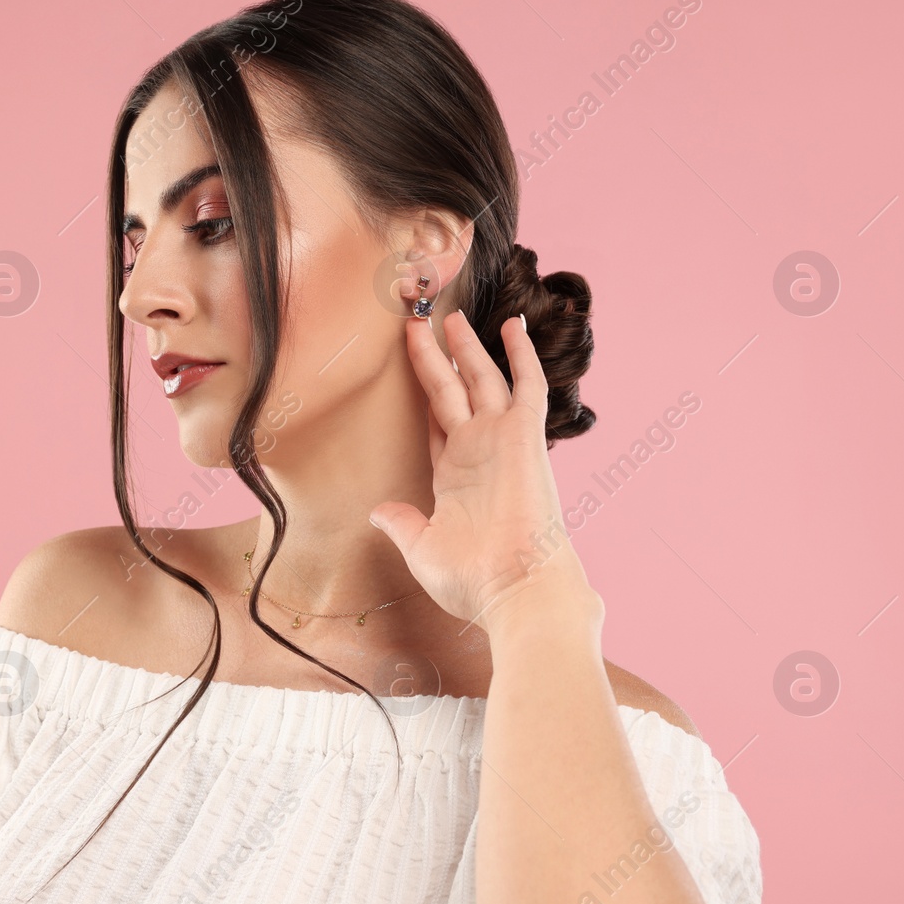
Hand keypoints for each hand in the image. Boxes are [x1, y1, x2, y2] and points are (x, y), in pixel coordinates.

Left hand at [369, 310, 593, 631]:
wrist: (517, 590)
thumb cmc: (474, 581)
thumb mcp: (422, 549)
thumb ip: (402, 524)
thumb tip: (378, 512)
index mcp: (454, 477)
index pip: (436, 421)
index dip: (423, 391)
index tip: (411, 364)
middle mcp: (478, 453)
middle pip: (453, 391)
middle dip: (437, 356)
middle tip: (420, 320)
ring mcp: (502, 441)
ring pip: (481, 379)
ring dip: (465, 346)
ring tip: (449, 313)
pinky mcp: (525, 436)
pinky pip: (525, 384)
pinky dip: (520, 354)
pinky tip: (512, 324)